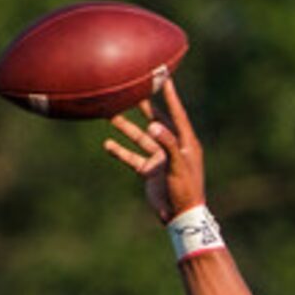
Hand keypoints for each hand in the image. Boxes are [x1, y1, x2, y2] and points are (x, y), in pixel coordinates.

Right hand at [103, 75, 204, 223]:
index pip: (177, 114)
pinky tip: (108, 144)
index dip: (170, 96)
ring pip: (140, 138)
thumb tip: (152, 125)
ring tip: (111, 116)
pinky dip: (120, 151)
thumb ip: (167, 144)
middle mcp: (172, 147)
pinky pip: (132, 157)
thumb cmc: (186, 190)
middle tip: (132, 90)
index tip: (164, 78)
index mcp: (185, 142)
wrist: (180, 216)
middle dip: (144, 107)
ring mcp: (159, 158)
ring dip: (126, 128)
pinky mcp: (149, 171)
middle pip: (156, 121)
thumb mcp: (178, 165)